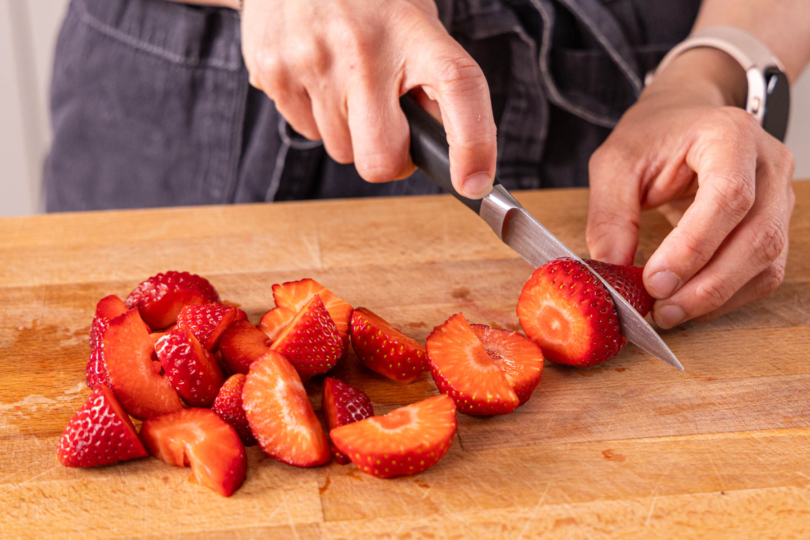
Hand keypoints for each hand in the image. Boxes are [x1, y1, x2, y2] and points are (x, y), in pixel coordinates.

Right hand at [240, 0, 496, 197]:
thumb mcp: (414, 22)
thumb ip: (432, 81)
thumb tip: (443, 147)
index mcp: (413, 30)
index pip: (459, 87)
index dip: (473, 143)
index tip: (475, 182)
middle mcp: (363, 48)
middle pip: (382, 158)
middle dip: (389, 159)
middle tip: (391, 130)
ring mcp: (312, 61)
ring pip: (341, 151)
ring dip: (351, 133)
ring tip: (346, 82)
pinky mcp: (273, 72)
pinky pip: (306, 131)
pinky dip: (317, 116)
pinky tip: (318, 74)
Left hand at [586, 48, 795, 328]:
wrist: (684, 118)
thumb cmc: (652, 135)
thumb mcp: (616, 163)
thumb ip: (610, 214)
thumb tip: (611, 269)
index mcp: (730, 136)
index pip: (729, 196)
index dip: (693, 247)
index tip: (654, 281)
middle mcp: (768, 165)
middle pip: (757, 236)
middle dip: (706, 285)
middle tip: (660, 309)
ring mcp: (779, 196)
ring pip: (767, 261)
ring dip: (717, 297)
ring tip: (669, 312)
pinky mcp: (775, 225)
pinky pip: (763, 273)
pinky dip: (728, 297)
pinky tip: (690, 303)